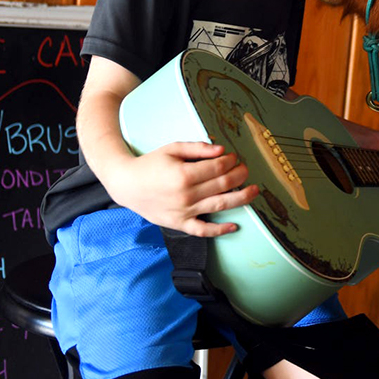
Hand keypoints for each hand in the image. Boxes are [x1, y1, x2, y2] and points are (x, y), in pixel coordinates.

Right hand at [103, 141, 258, 235]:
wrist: (126, 184)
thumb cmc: (150, 164)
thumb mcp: (173, 148)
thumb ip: (198, 148)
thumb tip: (222, 150)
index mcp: (184, 175)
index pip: (218, 167)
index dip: (231, 161)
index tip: (234, 157)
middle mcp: (186, 195)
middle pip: (223, 185)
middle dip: (240, 175)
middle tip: (245, 170)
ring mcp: (183, 212)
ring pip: (220, 206)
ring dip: (241, 198)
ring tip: (253, 191)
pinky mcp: (179, 224)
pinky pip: (202, 231)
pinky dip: (220, 231)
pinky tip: (234, 225)